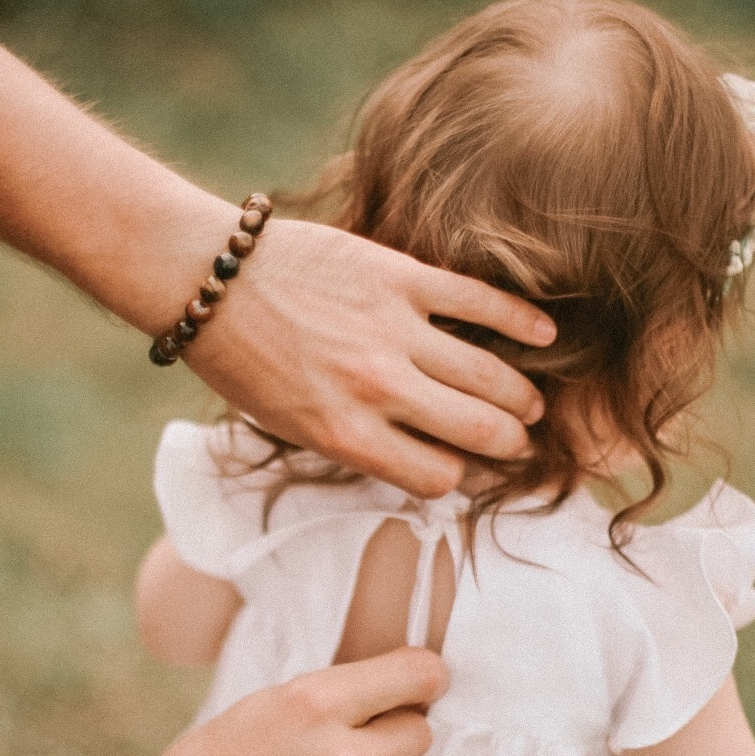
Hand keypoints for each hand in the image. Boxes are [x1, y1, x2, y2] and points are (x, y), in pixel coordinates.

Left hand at [187, 219, 555, 498]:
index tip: (465, 469)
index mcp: (344, 434)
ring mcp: (392, 331)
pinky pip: (479, 303)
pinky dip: (520, 321)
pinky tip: (543, 335)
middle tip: (520, 441)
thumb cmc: (243, 359)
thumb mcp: (287, 426)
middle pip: (476, 431)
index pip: (435, 476)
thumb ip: (351, 442)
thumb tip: (414, 458)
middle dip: (508, 443)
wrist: (211, 279)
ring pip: (488, 375)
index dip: (458, 477)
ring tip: (530, 404)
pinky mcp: (399, 277)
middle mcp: (375, 389)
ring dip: (520, 395)